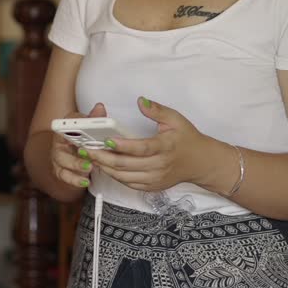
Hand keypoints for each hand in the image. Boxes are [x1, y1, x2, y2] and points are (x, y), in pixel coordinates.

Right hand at [51, 103, 105, 188]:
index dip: (70, 125)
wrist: (71, 156)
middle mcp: (58, 142)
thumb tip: (100, 107)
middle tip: (87, 151)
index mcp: (64, 129)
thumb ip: (94, 119)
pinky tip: (85, 181)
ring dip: (76, 164)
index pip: (64, 124)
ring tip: (89, 167)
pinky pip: (65, 176)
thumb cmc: (82, 140)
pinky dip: (75, 180)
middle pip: (62, 143)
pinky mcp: (60, 171)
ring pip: (62, 161)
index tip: (77, 126)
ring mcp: (58, 157)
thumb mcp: (88, 129)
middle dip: (75, 143)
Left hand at [88, 97, 216, 192]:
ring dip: (106, 168)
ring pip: (125, 177)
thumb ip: (157, 110)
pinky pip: (129, 184)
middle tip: (87, 150)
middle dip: (104, 158)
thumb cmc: (187, 138)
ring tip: (91, 158)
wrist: (200, 162)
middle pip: (127, 165)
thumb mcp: (176, 118)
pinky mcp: (152, 187)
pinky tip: (105, 166)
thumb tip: (140, 101)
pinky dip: (115, 176)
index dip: (122, 146)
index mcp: (165, 146)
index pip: (141, 148)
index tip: (106, 140)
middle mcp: (160, 165)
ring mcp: (156, 179)